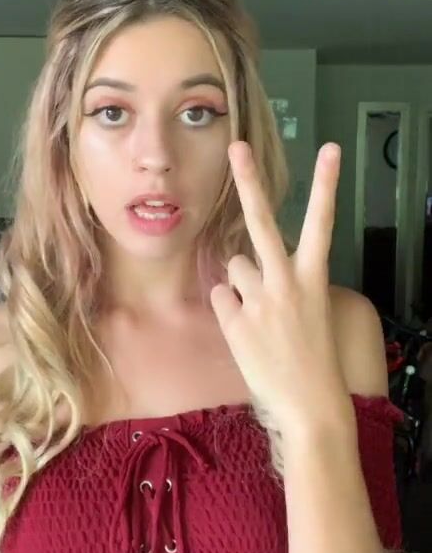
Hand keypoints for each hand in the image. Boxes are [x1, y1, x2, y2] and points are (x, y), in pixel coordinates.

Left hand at [210, 140, 349, 434]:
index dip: (327, 184)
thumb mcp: (310, 310)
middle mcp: (286, 281)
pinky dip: (230, 309)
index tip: (330, 149)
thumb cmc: (313, 357)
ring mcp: (259, 300)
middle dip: (248, 181)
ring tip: (261, 316)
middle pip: (262, 221)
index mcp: (314, 277)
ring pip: (234, 266)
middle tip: (237, 147)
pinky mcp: (236, 321)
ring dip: (241, 283)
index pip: (322, 222)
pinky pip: (222, 297)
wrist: (310, 404)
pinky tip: (248, 332)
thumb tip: (242, 263)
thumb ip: (282, 280)